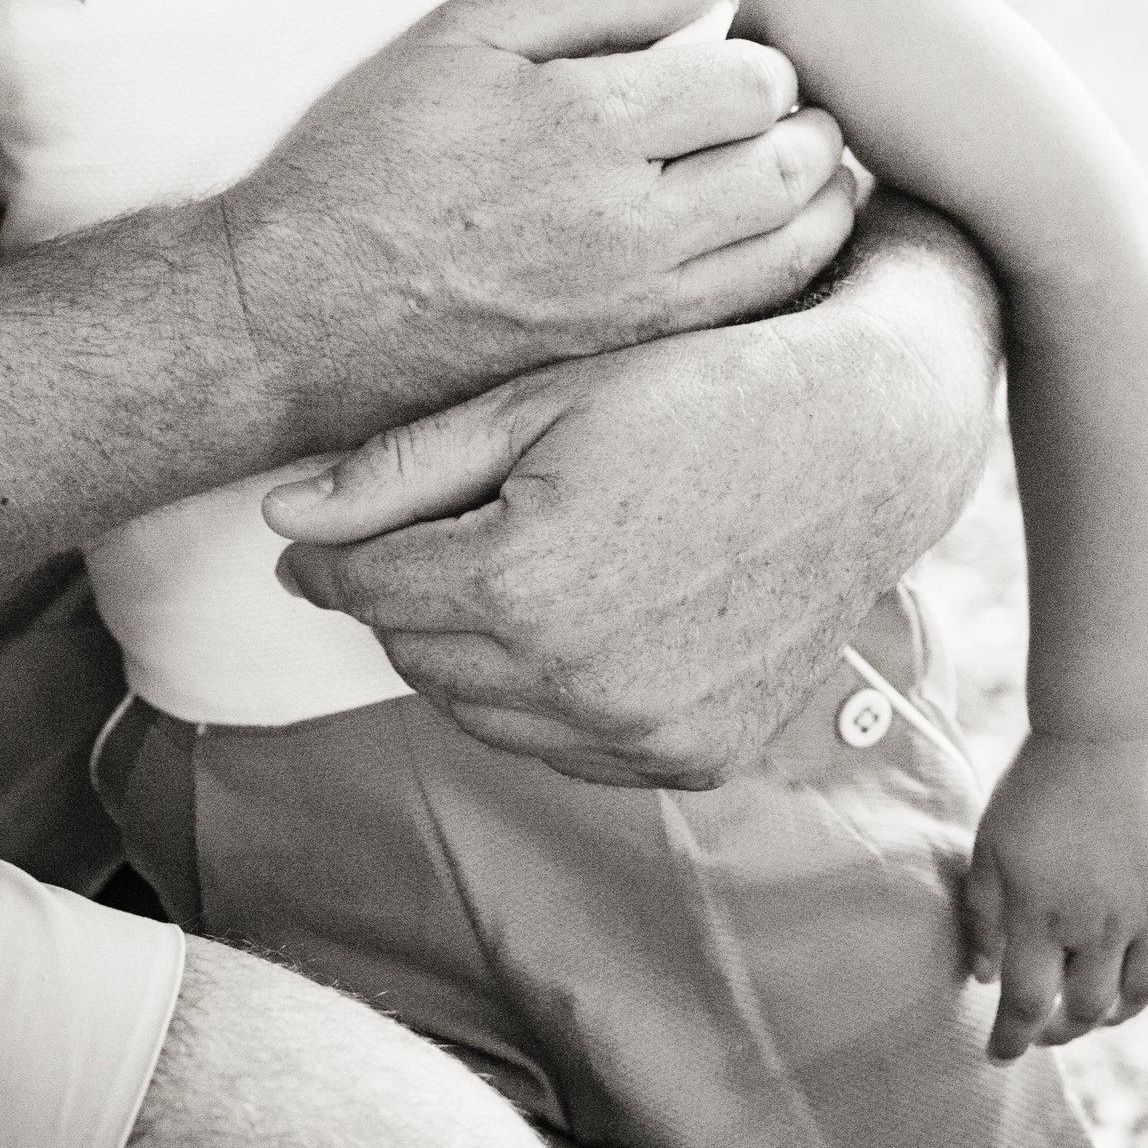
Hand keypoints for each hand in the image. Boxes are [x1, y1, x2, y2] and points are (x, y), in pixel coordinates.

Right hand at [220, 0, 856, 445]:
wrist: (298, 311)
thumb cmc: (367, 167)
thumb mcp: (460, 33)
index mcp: (591, 125)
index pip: (753, 82)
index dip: (763, 60)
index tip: (737, 57)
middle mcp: (630, 224)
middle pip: (790, 165)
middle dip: (807, 124)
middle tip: (785, 109)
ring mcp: (635, 304)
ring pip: (793, 248)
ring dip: (819, 196)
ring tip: (797, 165)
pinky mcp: (626, 359)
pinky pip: (750, 313)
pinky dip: (783, 268)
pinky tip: (761, 238)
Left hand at [264, 265, 971, 787]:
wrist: (864, 439)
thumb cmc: (699, 390)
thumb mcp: (540, 399)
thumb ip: (400, 470)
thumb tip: (283, 519)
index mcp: (520, 581)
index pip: (368, 590)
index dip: (333, 559)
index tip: (321, 541)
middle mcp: (574, 680)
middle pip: (417, 657)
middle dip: (400, 600)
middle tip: (412, 546)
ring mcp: (639, 733)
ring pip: (485, 714)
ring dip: (467, 656)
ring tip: (498, 577)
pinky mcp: (692, 757)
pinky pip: (570, 748)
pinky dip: (547, 700)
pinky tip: (573, 627)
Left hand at [963, 731, 1147, 1059]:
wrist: (1103, 734)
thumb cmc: (1034, 789)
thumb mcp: (988, 846)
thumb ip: (982, 917)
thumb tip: (983, 979)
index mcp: (1044, 915)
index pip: (1029, 1005)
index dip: (1012, 1040)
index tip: (998, 1054)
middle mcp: (1101, 924)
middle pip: (1088, 1010)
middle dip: (1062, 1031)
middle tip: (1046, 1030)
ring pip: (1140, 994)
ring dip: (1116, 1016)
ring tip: (1095, 1013)